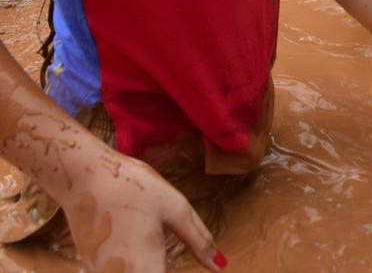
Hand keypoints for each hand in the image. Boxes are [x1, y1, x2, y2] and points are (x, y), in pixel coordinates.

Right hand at [60, 151, 226, 271]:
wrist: (82, 177)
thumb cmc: (132, 187)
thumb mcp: (174, 207)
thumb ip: (199, 240)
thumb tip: (220, 266)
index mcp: (147, 271)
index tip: (194, 267)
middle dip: (161, 270)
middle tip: (162, 247)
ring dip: (149, 268)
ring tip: (153, 247)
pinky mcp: (93, 270)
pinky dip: (134, 267)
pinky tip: (137, 247)